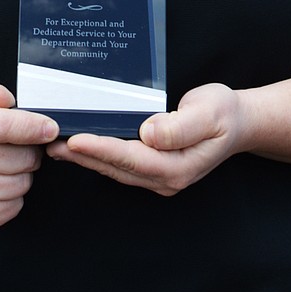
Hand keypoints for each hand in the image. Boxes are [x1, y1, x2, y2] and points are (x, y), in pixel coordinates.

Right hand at [0, 84, 57, 231]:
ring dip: (23, 175)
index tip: (51, 129)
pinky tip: (1, 185)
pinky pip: (14, 207)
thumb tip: (6, 99)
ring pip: (22, 184)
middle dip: (31, 152)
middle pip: (23, 158)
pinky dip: (15, 197)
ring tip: (8, 166)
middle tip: (19, 149)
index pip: (3, 126)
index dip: (33, 126)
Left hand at [47, 83, 243, 194]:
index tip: (76, 140)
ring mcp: (158, 177)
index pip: (132, 159)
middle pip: (118, 167)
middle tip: (52, 143)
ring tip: (57, 146)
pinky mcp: (153, 168)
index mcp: (177, 167)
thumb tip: (150, 134)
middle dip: (84, 156)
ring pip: (115, 169)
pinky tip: (81, 148)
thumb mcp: (210, 113)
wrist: (238, 122)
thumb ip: (180, 127)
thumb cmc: (224, 114)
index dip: (102, 149)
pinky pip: (121, 164)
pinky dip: (99, 156)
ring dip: (86, 158)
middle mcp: (165, 178)